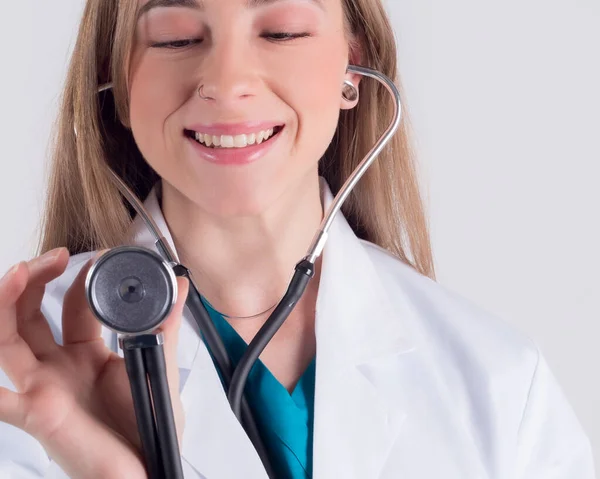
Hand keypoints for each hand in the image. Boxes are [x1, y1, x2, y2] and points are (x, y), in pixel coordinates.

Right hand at [0, 248, 188, 478]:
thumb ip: (166, 327)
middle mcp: (60, 367)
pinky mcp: (39, 413)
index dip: (82, 277)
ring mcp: (44, 387)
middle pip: (31, 313)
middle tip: (57, 255)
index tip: (99, 255)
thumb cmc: (148, 427)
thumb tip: (180, 284)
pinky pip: (0, 400)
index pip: (75, 306)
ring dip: (8, 302)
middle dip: (38, 277)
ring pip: (8, 339)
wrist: (149, 471)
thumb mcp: (160, 368)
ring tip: (20, 271)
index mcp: (88, 354)